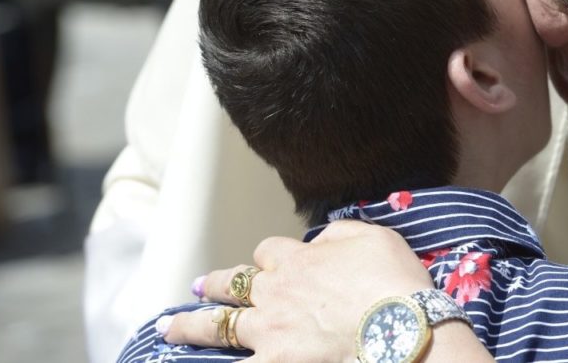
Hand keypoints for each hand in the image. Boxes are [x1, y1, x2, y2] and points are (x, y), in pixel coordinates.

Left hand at [161, 221, 433, 361]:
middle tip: (199, 287)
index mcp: (299, 260)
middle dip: (215, 284)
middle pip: (233, 283)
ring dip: (191, 326)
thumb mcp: (375, 237)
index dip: (267, 256)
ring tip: (169, 328)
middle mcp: (276, 293)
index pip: (269, 251)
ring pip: (218, 325)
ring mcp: (269, 333)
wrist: (398, 330)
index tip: (268, 261)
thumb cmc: (393, 284)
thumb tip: (320, 240)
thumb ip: (340, 234)